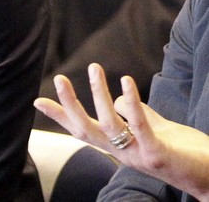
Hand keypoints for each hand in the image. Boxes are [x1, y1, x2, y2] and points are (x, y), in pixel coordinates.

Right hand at [34, 63, 208, 199]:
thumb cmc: (185, 153)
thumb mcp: (155, 129)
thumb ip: (136, 114)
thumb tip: (121, 98)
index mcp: (118, 147)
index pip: (82, 130)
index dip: (60, 116)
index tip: (38, 100)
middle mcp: (122, 154)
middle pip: (86, 129)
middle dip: (69, 105)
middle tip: (59, 78)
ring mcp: (138, 155)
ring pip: (109, 124)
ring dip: (99, 94)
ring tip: (94, 67)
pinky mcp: (157, 154)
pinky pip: (139, 125)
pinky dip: (130, 102)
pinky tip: (125, 81)